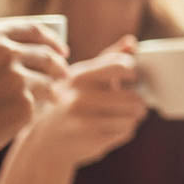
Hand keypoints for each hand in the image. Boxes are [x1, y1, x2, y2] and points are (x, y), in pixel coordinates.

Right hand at [0, 21, 69, 155]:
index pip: (32, 31)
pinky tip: (37, 111)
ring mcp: (15, 78)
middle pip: (46, 56)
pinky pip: (43, 102)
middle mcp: (5, 53)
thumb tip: (40, 48)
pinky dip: (42, 106)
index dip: (51, 39)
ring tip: (54, 95)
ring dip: (53, 87)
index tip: (61, 48)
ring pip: (48, 80)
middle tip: (64, 73)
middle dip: (59, 65)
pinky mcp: (23, 103)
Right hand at [28, 36, 147, 166]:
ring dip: (134, 117)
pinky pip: (126, 131)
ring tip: (125, 117)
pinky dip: (125, 131)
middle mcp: (79, 96)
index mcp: (79, 76)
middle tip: (137, 104)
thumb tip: (132, 41)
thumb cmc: (68, 104)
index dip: (134, 74)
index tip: (132, 80)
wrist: (44, 143)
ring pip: (132, 115)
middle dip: (139, 102)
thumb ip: (108, 58)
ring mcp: (84, 118)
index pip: (121, 65)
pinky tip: (112, 129)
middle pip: (133, 97)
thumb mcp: (81, 77)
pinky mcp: (90, 139)